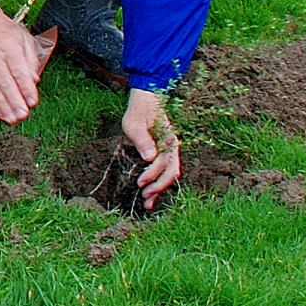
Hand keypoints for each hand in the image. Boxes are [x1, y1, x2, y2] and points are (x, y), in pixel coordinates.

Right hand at [0, 6, 41, 122]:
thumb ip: (31, 60)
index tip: (32, 102)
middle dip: (15, 102)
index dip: (26, 88)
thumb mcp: (24, 38)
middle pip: (6, 83)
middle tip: (23, 115)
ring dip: (3, 106)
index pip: (19, 72)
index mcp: (10, 49)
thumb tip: (34, 80)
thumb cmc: (5, 30)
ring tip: (11, 119)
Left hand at [122, 88, 180, 208]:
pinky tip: (150, 193)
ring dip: (160, 189)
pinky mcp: (164, 155)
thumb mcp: (133, 123)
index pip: (162, 163)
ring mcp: (169, 152)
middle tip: (144, 198)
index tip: (139, 183)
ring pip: (169, 175)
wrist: (146, 102)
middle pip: (171, 173)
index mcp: (168, 140)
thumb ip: (141, 139)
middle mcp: (172, 148)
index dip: (152, 175)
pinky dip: (158, 183)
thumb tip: (149, 157)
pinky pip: (164, 172)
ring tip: (147, 203)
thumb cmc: (138, 112)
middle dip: (158, 187)